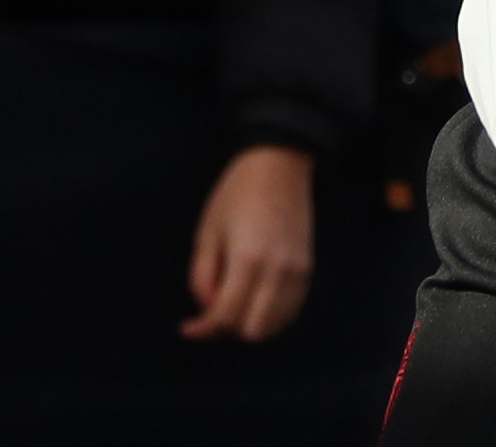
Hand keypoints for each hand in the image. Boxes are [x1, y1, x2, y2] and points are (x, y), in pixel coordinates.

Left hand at [181, 143, 314, 340]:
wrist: (279, 165)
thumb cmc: (236, 193)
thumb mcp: (208, 230)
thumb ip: (202, 275)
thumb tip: (206, 310)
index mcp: (247, 259)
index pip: (225, 315)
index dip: (203, 329)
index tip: (188, 329)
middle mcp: (277, 271)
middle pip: (253, 331)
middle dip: (228, 329)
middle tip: (212, 312)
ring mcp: (297, 272)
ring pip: (275, 326)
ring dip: (250, 325)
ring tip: (233, 303)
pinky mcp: (307, 270)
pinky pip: (290, 312)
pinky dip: (270, 317)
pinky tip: (254, 300)